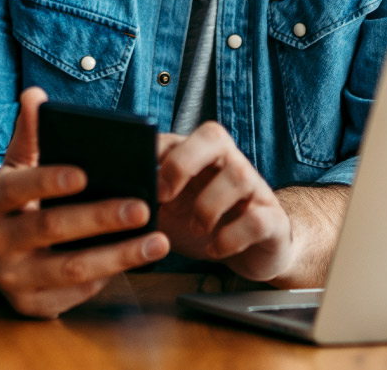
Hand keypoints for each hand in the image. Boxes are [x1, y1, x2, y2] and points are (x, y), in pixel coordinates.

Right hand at [0, 87, 170, 317]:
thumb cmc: (18, 202)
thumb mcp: (19, 167)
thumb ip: (30, 133)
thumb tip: (34, 95)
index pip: (19, 188)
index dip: (49, 181)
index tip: (84, 173)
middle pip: (50, 229)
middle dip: (99, 218)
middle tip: (142, 206)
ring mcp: (13, 278)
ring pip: (71, 269)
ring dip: (119, 256)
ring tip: (158, 241)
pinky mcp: (32, 305)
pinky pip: (76, 292)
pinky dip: (110, 277)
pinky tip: (138, 260)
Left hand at [155, 122, 295, 282]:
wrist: (254, 251)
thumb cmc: (206, 225)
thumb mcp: (172, 212)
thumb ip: (148, 199)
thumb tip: (113, 199)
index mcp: (201, 157)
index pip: (177, 136)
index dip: (155, 152)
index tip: (139, 179)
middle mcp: (229, 163)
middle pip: (213, 135)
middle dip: (182, 163)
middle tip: (164, 195)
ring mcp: (254, 189)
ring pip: (239, 175)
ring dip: (208, 206)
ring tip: (196, 228)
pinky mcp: (272, 220)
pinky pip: (257, 219)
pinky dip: (231, 237)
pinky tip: (216, 248)